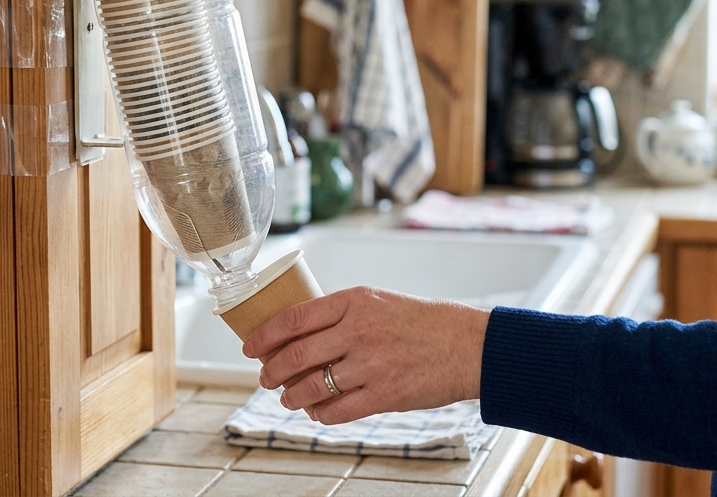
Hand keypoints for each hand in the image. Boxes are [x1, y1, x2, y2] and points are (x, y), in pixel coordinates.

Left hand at [242, 287, 489, 424]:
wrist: (466, 345)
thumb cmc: (422, 323)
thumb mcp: (379, 302)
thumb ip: (342, 314)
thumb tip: (300, 331)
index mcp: (354, 301)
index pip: (294, 318)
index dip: (265, 335)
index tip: (250, 346)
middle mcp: (359, 331)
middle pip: (296, 354)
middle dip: (272, 370)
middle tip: (264, 377)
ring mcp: (371, 364)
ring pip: (312, 386)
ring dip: (291, 395)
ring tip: (286, 398)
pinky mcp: (384, 395)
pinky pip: (338, 411)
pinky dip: (320, 415)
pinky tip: (317, 413)